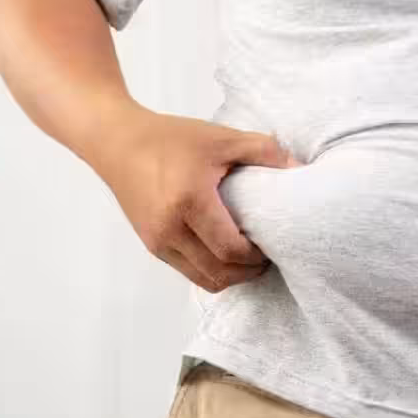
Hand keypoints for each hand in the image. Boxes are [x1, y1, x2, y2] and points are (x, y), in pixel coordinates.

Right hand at [94, 107, 303, 291]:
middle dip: (247, 272)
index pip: (231, 250)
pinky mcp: (150, 245)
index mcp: (189, 202)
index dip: (257, 256)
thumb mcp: (220, 138)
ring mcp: (157, 241)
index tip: (271, 243)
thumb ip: (263, 151)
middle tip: (265, 257)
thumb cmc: (169, 138)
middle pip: (218, 273)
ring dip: (228, 275)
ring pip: (202, 279)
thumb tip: (299, 170)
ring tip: (245, 258)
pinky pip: (186, 271)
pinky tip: (220, 250)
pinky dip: (208, 269)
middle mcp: (170, 229)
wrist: (118, 144)